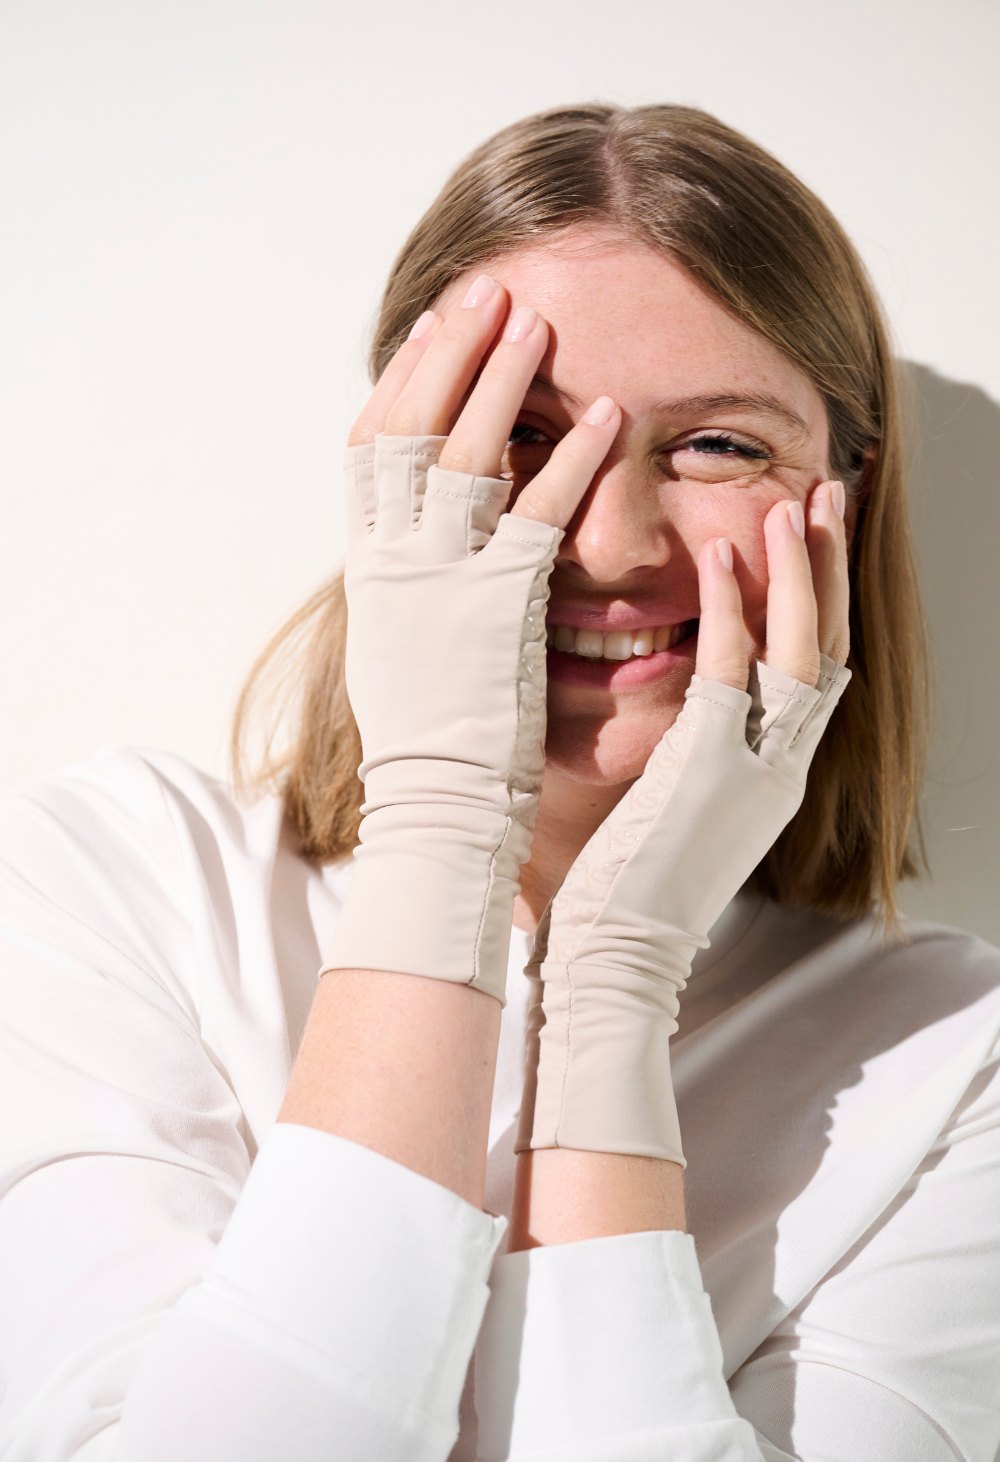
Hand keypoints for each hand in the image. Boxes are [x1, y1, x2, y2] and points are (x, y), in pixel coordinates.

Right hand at [318, 279, 623, 1005]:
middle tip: (486, 290)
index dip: (401, 380)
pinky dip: (570, 459)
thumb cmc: (427, 736)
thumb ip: (406, 579)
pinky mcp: (497, 605)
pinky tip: (603, 415)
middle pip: (411, 424)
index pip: (370, 447)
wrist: (438, 807)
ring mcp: (440, 578)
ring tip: (537, 321)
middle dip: (449, 351)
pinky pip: (536, 512)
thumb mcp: (398, 642)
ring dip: (502, 378)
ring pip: (466, 451)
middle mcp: (391, 558)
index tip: (429, 327)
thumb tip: (416, 533)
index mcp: (367, 565)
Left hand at [515, 485, 851, 1161]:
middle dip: (831, 569)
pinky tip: (721, 559)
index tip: (810, 541)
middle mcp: (781, 769)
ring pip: (804, 652)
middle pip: (829, 647)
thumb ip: (688, 751)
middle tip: (829, 496)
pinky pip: (734, 675)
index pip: (812, 670)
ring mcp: (756, 770)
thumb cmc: (627, 890)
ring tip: (796, 504)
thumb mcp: (675, 808)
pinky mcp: (712, 772)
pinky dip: (734, 612)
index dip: (818, 602)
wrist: (617, 963)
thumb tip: (668, 698)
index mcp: (771, 776)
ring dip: (802, 575)